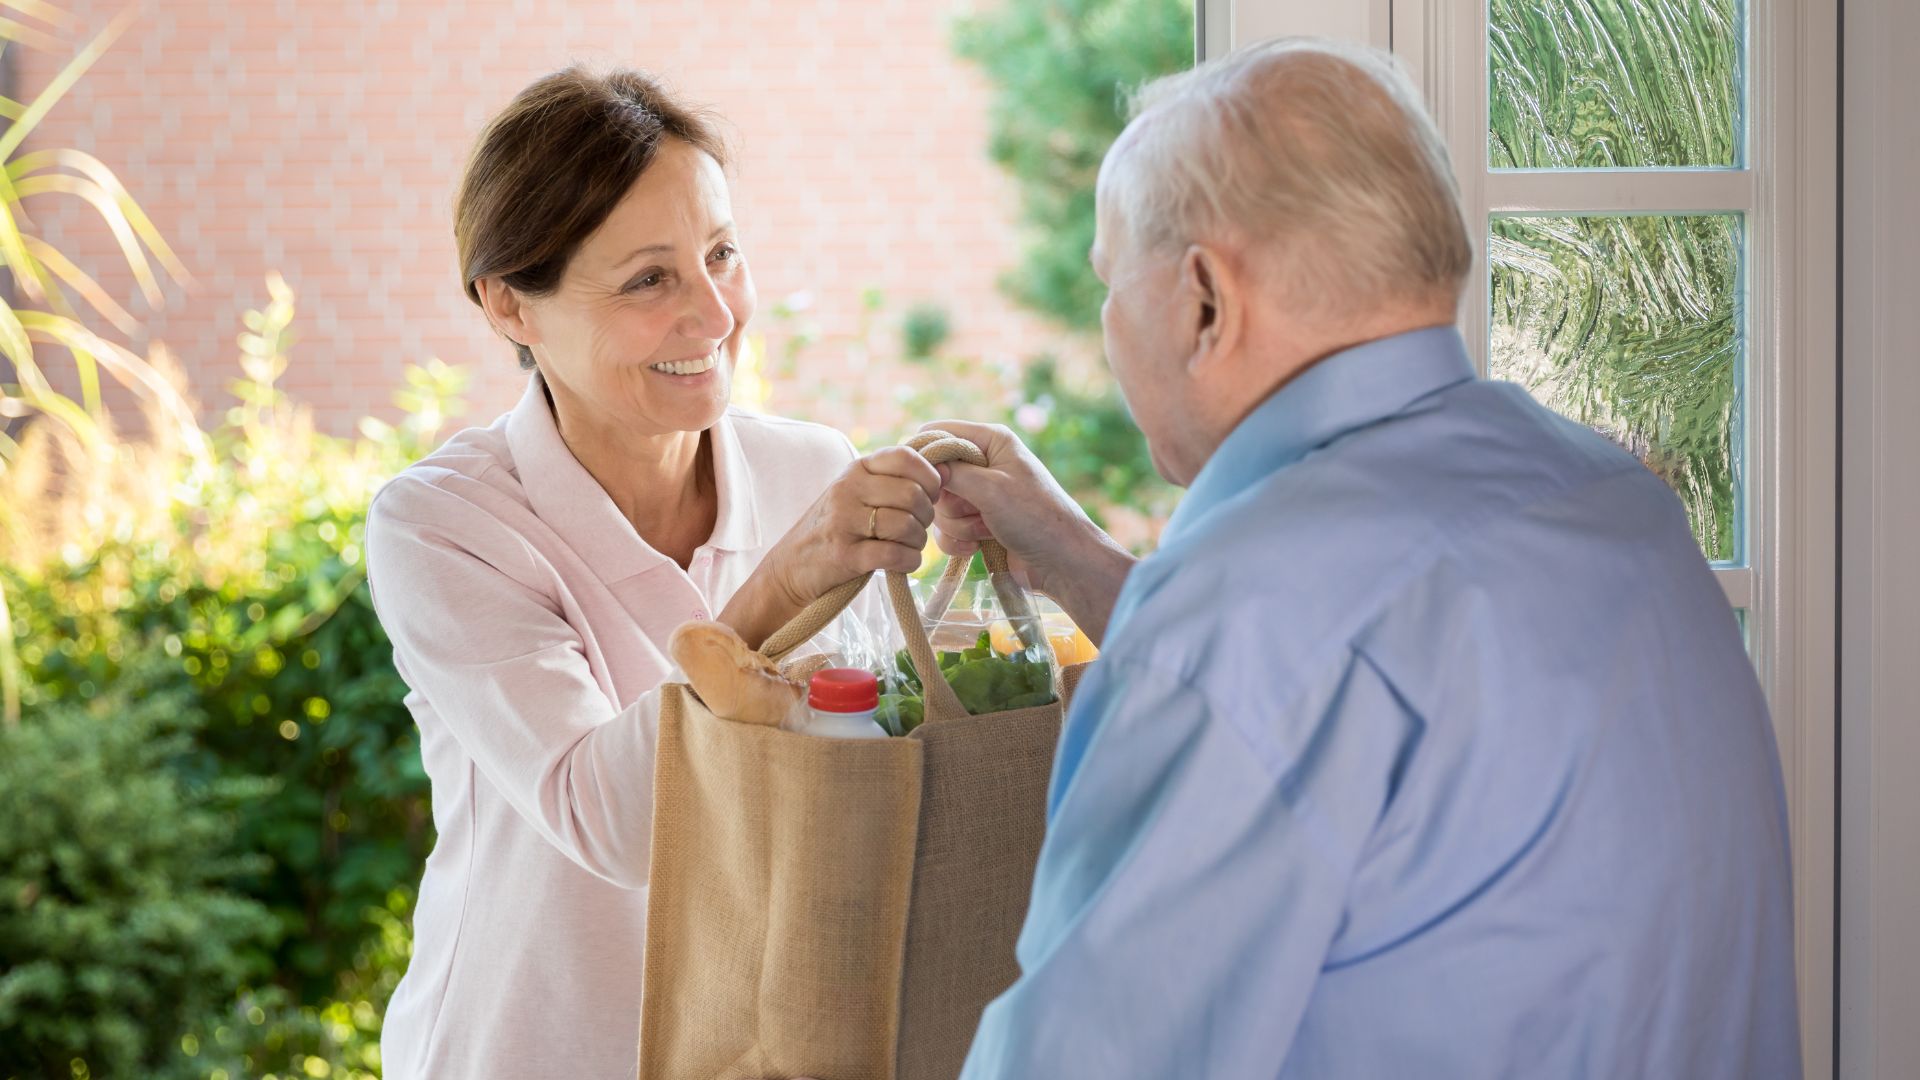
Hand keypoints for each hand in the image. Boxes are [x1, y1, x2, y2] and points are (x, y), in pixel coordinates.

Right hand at [723, 447, 940, 646]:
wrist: (791, 567)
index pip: (906, 457)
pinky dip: (908, 561)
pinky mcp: (845, 555)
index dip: (929, 478)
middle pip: (912, 494)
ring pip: (906, 525)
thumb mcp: (856, 492)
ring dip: (917, 542)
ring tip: (908, 546)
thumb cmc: (836, 528)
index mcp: (856, 469)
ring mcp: (844, 522)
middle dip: (926, 516)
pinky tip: (903, 562)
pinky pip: (894, 554)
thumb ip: (891, 480)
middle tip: (918, 528)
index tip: (929, 496)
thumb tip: (943, 471)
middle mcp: (848, 489)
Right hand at [921, 419, 1134, 644]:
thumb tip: (921, 466)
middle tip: (975, 511)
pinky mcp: (978, 522)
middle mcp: (984, 463)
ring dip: (957, 524)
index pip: (939, 431)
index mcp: (991, 440)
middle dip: (949, 501)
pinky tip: (978, 546)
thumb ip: (952, 472)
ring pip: (941, 506)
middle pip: (936, 475)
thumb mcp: (991, 488)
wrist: (1062, 562)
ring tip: (986, 530)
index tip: (928, 482)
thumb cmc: (1035, 517)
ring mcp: (981, 494)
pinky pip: (948, 528)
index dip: (926, 455)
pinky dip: (958, 540)